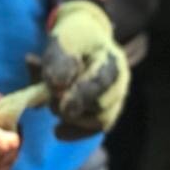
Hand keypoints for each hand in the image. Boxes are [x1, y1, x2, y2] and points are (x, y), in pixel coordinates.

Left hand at [40, 0, 129, 138]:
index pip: (101, 81)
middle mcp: (120, 82)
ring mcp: (116, 99)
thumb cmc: (73, 38)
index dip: (80, 93)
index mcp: (111, 59)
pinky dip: (76, 132)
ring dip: (73, 119)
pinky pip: (95, 130)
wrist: (85, 37)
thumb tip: (58, 85)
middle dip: (72, 106)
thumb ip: (58, 61)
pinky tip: (58, 132)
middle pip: (101, 106)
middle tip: (50, 100)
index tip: (59, 99)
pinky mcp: (106, 112)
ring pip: (99, 121)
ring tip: (53, 107)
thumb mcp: (62, 40)